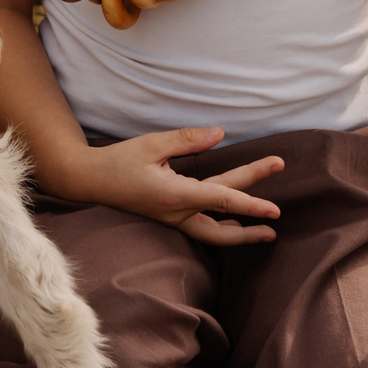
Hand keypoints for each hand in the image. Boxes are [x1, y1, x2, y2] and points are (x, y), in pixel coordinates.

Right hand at [48, 127, 285, 246]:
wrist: (88, 180)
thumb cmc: (118, 161)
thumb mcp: (152, 144)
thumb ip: (188, 140)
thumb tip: (220, 134)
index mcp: (174, 195)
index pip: (221, 200)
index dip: (250, 204)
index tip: (275, 211)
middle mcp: (176, 213)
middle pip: (222, 225)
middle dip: (252, 218)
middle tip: (279, 214)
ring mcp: (172, 218)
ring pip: (213, 232)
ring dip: (240, 233)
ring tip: (265, 232)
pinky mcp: (169, 217)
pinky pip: (202, 227)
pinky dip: (222, 227)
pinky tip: (234, 224)